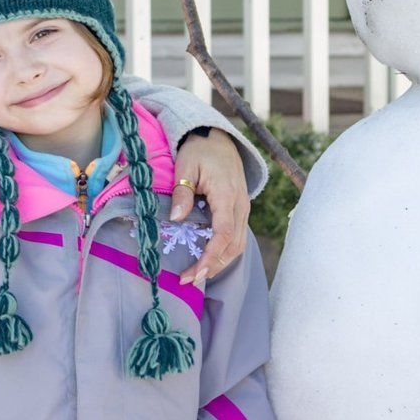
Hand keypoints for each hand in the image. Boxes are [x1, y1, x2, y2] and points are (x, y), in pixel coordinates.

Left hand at [167, 129, 248, 285]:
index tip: (194, 273)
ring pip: (237, 245)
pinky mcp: (239, 211)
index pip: (223, 233)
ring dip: (219, 263)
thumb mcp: (186, 165)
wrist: (220, 139)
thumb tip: (177, 218)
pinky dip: (223, 252)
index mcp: (227, 195)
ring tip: (195, 275)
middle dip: (212, 266)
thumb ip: (182, 191)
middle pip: (233, 246)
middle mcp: (240, 206)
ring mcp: (243, 209)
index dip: (210, 256)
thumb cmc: (201, 150)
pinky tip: (206, 260)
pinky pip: (235, 237)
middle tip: (188, 280)